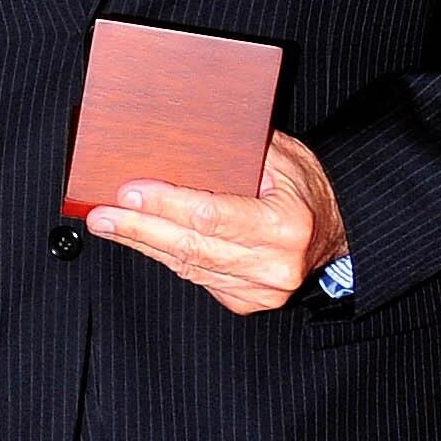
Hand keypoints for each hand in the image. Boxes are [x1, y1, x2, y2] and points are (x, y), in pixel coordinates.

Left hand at [85, 130, 346, 316]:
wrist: (339, 231)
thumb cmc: (309, 189)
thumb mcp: (285, 157)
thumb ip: (240, 150)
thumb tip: (178, 139)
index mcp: (286, 226)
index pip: (210, 215)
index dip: (165, 205)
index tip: (129, 192)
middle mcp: (274, 265)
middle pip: (191, 246)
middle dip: (139, 228)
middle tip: (101, 214)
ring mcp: (260, 290)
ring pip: (187, 265)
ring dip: (144, 243)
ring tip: (109, 225)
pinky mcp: (247, 301)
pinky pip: (196, 277)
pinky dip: (166, 256)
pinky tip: (142, 239)